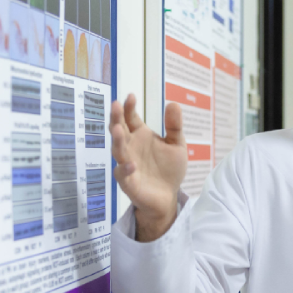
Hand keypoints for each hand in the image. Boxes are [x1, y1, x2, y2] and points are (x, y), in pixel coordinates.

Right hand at [110, 93, 186, 240]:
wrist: (168, 196)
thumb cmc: (168, 169)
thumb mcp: (177, 145)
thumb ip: (174, 126)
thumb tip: (173, 103)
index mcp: (139, 136)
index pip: (130, 118)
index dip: (129, 107)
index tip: (131, 96)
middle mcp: (130, 147)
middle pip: (119, 130)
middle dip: (116, 118)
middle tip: (115, 106)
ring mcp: (126, 164)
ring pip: (117, 150)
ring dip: (117, 141)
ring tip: (117, 129)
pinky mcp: (128, 181)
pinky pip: (123, 174)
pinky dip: (126, 169)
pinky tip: (131, 164)